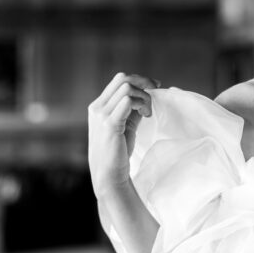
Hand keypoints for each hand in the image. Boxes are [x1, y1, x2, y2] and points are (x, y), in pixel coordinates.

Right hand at [88, 72, 158, 196]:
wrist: (109, 174)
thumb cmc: (118, 151)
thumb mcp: (125, 124)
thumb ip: (132, 110)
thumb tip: (146, 96)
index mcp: (99, 106)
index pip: (119, 80)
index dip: (139, 79)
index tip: (155, 87)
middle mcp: (97, 107)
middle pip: (123, 79)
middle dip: (144, 83)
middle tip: (156, 93)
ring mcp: (101, 115)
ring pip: (126, 88)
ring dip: (143, 96)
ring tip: (148, 112)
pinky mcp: (110, 124)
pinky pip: (127, 101)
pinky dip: (141, 104)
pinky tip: (146, 115)